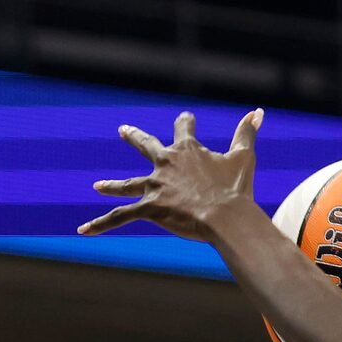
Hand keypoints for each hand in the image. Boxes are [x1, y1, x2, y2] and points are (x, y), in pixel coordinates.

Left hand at [81, 108, 261, 238]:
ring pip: (127, 185)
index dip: (185, 123)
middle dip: (134, 137)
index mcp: (186, 150)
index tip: (186, 118)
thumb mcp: (244, 157)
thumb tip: (258, 111)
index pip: (183, 128)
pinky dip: (101, 224)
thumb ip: (247, 132)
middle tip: (123, 130)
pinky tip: (82, 230)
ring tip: (98, 186)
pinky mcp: (149, 208)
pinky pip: (120, 217)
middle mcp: (165, 163)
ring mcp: (155, 186)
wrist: (225, 216)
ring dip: (112, 186)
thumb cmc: (235, 188)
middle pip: (146, 145)